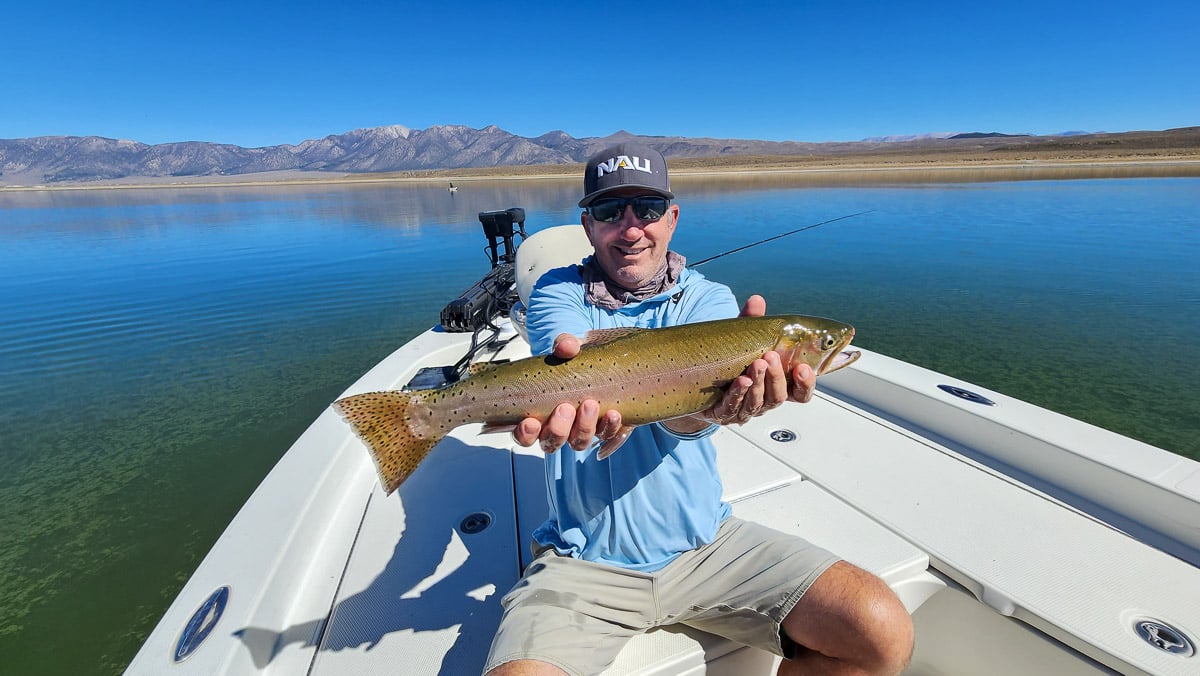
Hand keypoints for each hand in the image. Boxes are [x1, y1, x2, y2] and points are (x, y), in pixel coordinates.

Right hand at [513, 333, 622, 452]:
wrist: (601, 362)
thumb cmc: (574, 361)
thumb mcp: (567, 349)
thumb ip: (564, 345)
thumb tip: (566, 347)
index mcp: (537, 414)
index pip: (524, 435)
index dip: (525, 434)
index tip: (530, 422)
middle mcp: (557, 428)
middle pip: (552, 442)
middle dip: (558, 428)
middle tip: (565, 407)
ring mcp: (580, 430)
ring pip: (578, 442)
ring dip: (584, 428)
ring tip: (590, 404)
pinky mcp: (603, 428)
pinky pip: (607, 436)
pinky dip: (610, 427)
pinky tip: (614, 414)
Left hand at [695, 295, 815, 425]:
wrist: (695, 383)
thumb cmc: (728, 363)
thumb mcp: (742, 341)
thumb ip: (752, 324)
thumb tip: (756, 300)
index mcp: (776, 386)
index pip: (801, 393)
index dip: (806, 384)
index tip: (803, 368)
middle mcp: (763, 401)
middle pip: (778, 397)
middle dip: (776, 377)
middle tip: (771, 357)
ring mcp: (744, 410)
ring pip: (757, 403)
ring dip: (759, 384)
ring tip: (756, 365)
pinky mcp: (723, 414)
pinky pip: (733, 407)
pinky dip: (738, 394)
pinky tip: (741, 381)